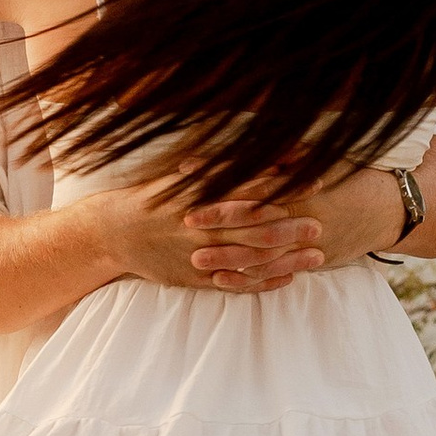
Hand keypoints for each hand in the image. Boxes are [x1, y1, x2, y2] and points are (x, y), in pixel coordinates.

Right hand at [93, 187, 326, 293]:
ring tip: (316, 256)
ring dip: (286, 258)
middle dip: (291, 227)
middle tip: (320, 226)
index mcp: (202, 198)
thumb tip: (256, 151)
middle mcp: (203, 227)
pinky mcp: (196, 278)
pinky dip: (262, 282)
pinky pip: (235, 283)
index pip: (252, 190)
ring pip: (251, 259)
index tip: (315, 182)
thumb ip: (218, 168)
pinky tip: (287, 278)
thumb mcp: (183, 176)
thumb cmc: (153, 198)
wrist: (115, 231)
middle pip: (256, 228)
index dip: (286, 186)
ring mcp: (200, 256)